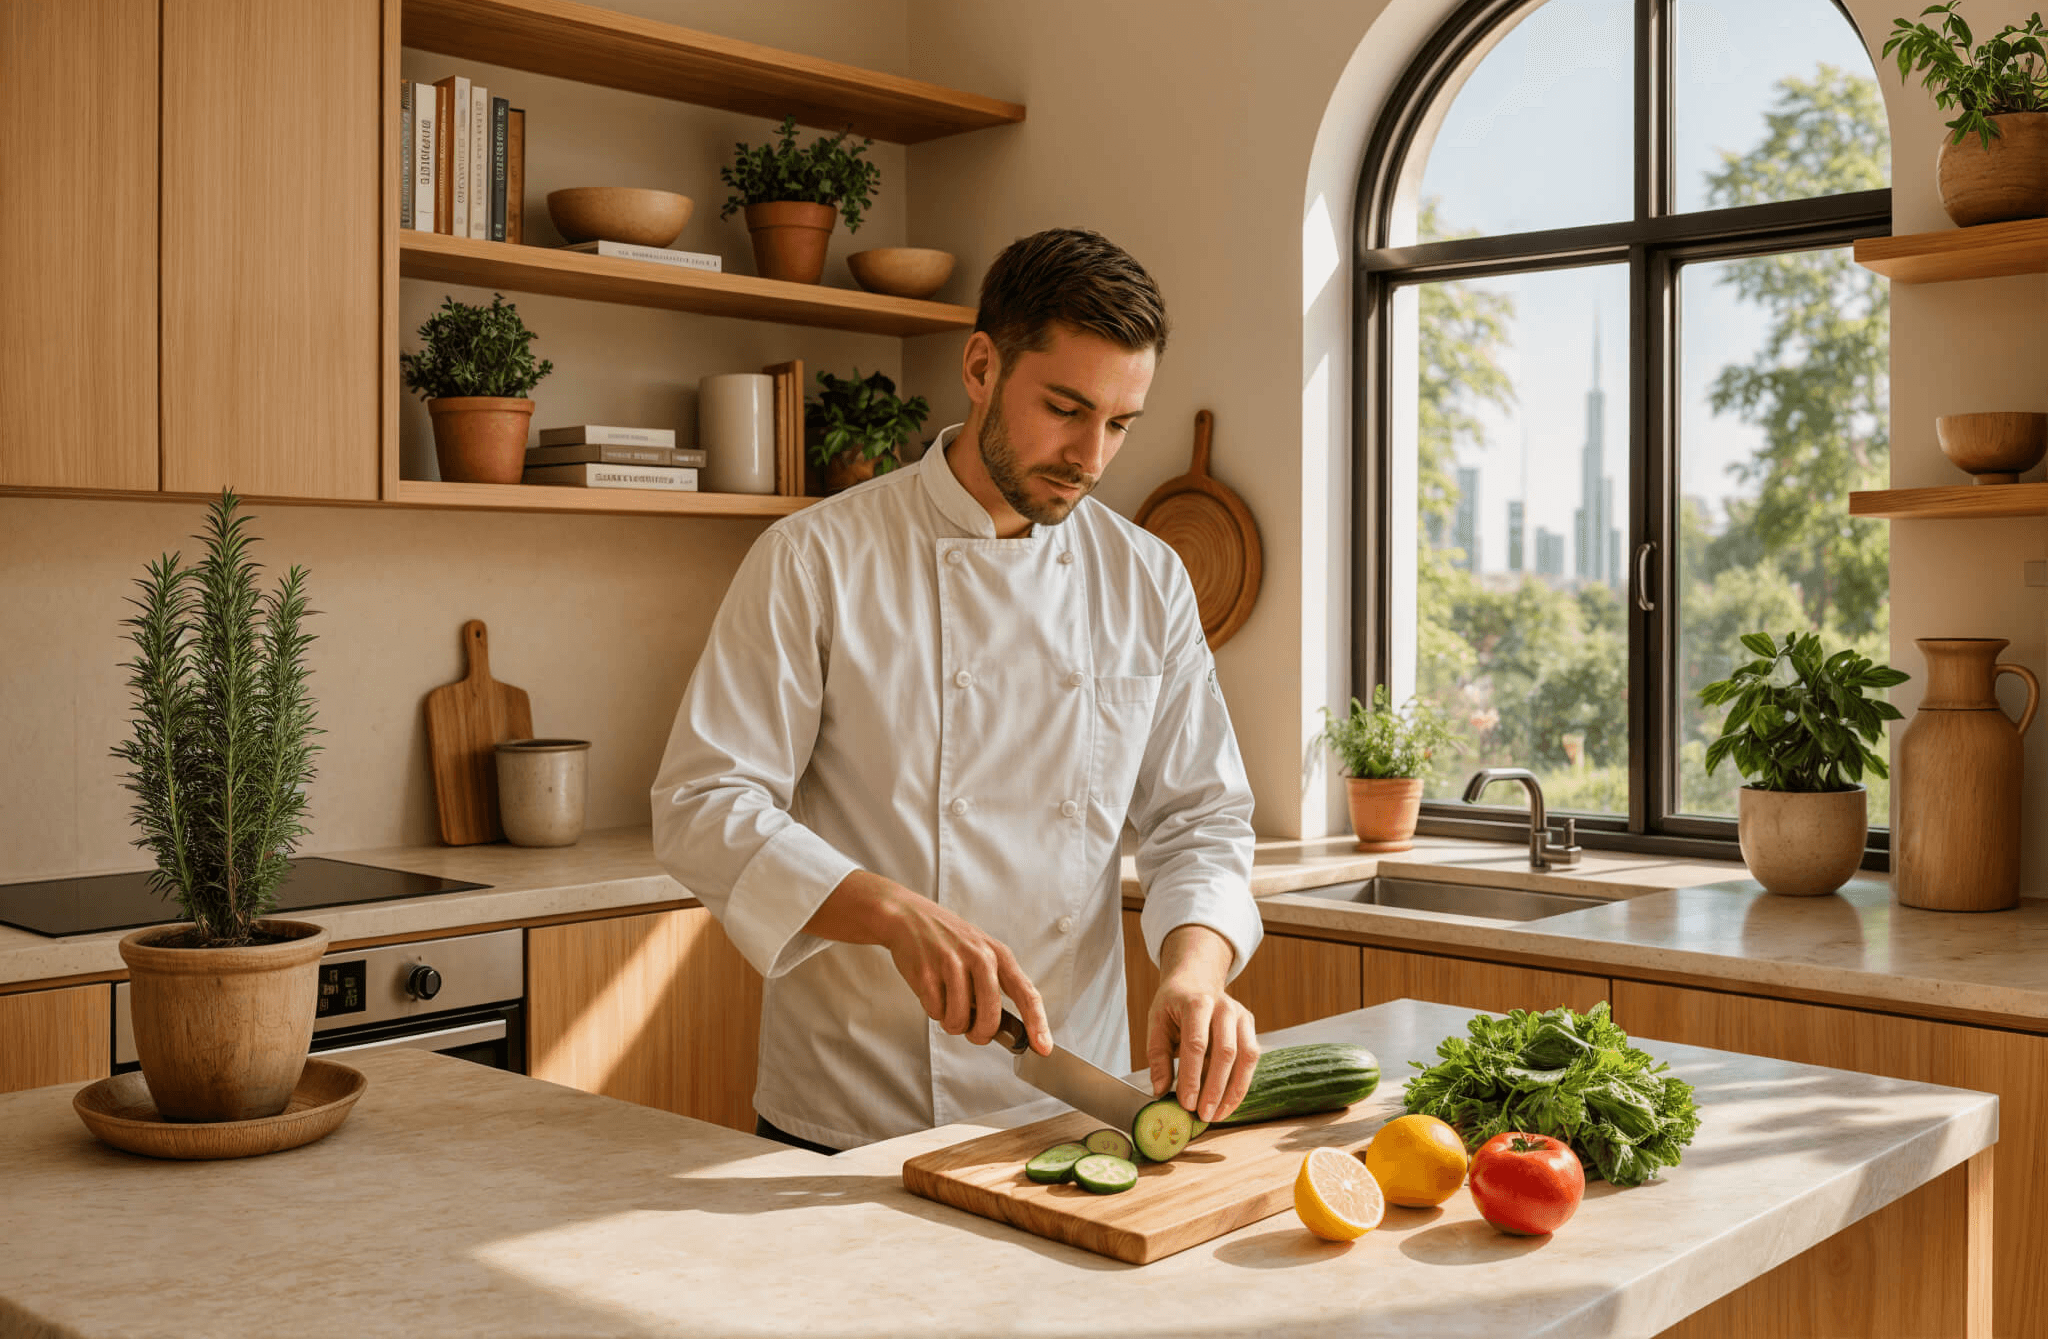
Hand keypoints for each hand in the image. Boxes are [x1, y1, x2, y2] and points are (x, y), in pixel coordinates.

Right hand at [805, 869, 1051, 1053]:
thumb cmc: (949, 940)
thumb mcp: (981, 951)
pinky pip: (935, 1012)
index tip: (1043, 1048)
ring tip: (948, 1004)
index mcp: (999, 955)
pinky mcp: (926, 972)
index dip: (1037, 1024)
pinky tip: (932, 991)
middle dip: (980, 1034)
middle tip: (973, 1032)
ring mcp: (952, 964)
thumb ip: (995, 985)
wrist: (909, 917)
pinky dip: (933, 1011)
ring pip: (959, 1020)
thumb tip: (1006, 1028)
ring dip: (952, 1023)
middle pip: (990, 1017)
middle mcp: (979, 957)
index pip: (1026, 993)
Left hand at [1145, 925, 1258, 1123]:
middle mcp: (1224, 1007)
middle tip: (1203, 1115)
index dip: (1192, 1077)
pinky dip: (1241, 1084)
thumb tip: (1160, 1090)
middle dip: (1214, 1088)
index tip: (1186, 1103)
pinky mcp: (1250, 1025)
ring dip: (1233, 1091)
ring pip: (1245, 1057)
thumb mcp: (1156, 1022)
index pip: (1196, 1044)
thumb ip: (1158, 1056)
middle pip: (1225, 1052)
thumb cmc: (1174, 1004)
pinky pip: (1252, 1059)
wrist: (1196, 980)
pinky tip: (1228, 1103)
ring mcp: (1241, 1015)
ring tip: (1218, 1115)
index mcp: (1196, 1003)